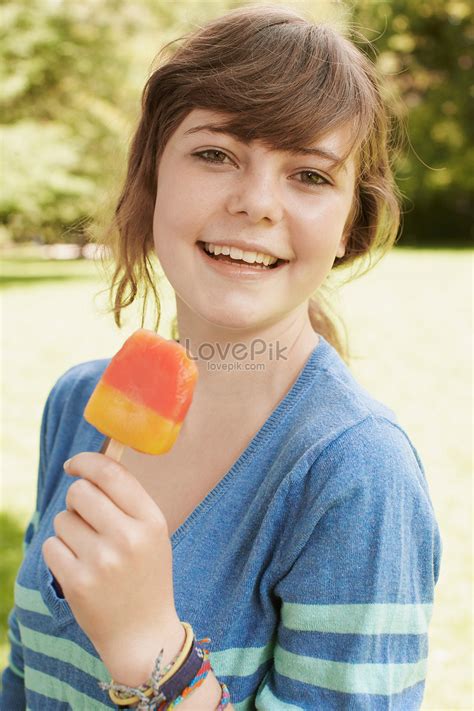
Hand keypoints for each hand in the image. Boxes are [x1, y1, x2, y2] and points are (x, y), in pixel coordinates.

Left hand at [42, 452, 182, 683]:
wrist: (143, 634)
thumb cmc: (146, 575)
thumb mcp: (153, 534)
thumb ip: (128, 500)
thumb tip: (91, 467)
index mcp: (151, 521)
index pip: (111, 473)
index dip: (87, 461)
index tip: (75, 464)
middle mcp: (128, 538)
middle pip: (81, 492)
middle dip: (77, 500)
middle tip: (87, 517)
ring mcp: (102, 562)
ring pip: (63, 519)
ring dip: (69, 529)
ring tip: (89, 550)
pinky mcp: (78, 583)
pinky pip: (51, 545)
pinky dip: (58, 552)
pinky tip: (78, 566)